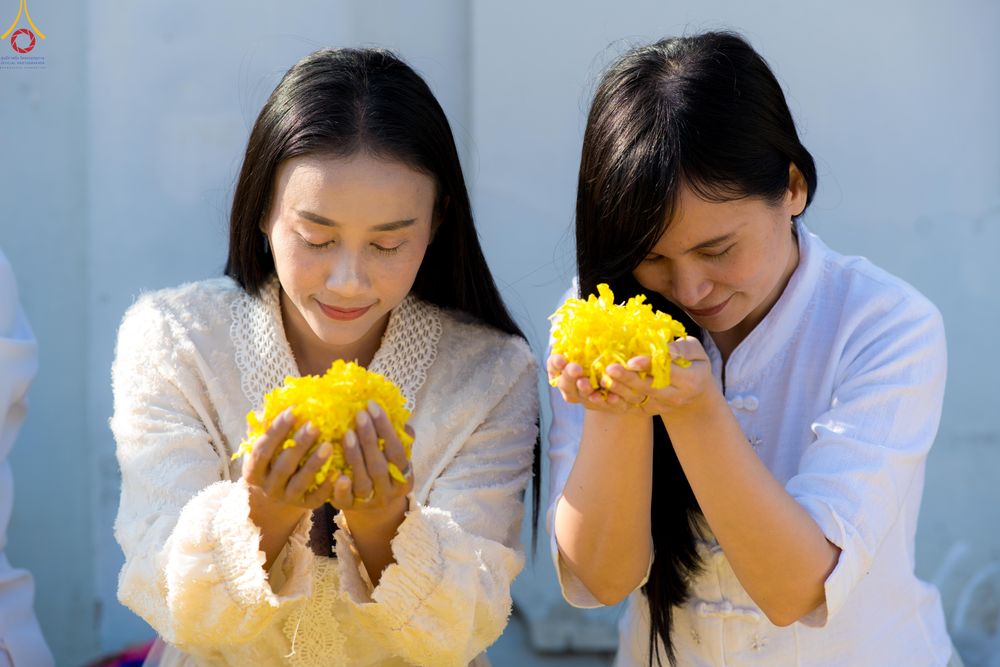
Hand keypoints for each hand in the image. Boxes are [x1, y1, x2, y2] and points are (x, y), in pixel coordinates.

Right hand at [242, 407, 338, 517]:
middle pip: (283, 465)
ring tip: (329, 444)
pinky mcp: (305, 506)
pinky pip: (317, 498)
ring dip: (315, 463)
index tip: (293, 411)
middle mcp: (268, 487)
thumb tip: (267, 407)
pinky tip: (339, 471)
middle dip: (299, 444)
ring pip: (301, 482)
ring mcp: (286, 498)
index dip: (277, 430)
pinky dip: (327, 486)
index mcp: (253, 470)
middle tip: (315, 425)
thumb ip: (263, 428)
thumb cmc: (273, 461)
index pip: (263, 448)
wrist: (278, 497)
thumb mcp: (264, 446)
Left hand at [330, 400, 413, 514]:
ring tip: (346, 433)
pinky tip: (338, 473)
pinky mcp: (349, 508)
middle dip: (369, 438)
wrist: (373, 507)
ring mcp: (370, 502)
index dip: (386, 428)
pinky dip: (342, 488)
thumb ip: (398, 436)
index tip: (372, 405)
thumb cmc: (383, 469)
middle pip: (379, 465)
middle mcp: (389, 492)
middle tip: (359, 414)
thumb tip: (397, 410)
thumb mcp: (394, 456)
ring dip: (355, 456)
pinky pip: (346, 500)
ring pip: (363, 481)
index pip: (397, 451)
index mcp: (404, 477)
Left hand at [547, 337, 715, 416]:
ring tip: (601, 379)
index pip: (667, 373)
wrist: (694, 393)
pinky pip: (629, 407)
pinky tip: (599, 393)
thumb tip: (664, 349)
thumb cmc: (694, 363)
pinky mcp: (647, 411)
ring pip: (636, 400)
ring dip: (617, 391)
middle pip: (648, 389)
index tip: (632, 360)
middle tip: (609, 368)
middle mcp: (675, 398)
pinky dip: (614, 402)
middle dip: (628, 380)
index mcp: (691, 381)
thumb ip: (682, 349)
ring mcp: (660, 407)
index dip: (649, 367)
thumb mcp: (696, 351)